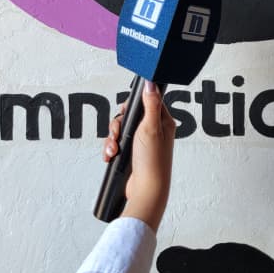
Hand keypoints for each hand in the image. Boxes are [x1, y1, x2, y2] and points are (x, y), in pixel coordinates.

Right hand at [103, 81, 175, 231]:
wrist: (146, 190)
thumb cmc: (152, 160)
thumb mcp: (151, 127)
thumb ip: (150, 104)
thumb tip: (151, 82)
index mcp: (162, 121)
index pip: (147, 101)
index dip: (133, 105)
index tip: (125, 112)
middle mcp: (153, 130)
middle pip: (129, 116)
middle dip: (118, 125)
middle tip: (118, 134)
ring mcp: (142, 143)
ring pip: (120, 130)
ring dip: (112, 139)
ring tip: (114, 150)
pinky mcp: (132, 154)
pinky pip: (117, 144)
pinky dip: (111, 149)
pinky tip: (111, 156)